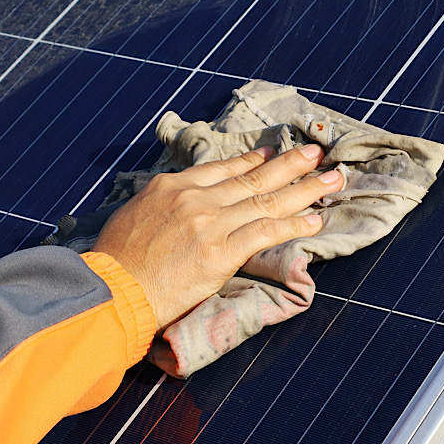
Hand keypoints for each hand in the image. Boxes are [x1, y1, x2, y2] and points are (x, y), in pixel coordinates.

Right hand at [92, 144, 342, 330]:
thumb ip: (161, 205)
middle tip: (317, 152)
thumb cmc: (115, 262)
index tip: (272, 154)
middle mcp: (195, 198)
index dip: (252, 161)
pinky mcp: (221, 251)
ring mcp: (210, 223)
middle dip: (291, 164)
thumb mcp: (133, 216)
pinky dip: (294, 225)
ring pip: (267, 200)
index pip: (222, 168)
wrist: (110, 292)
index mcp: (171, 187)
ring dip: (306, 188)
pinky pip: (267, 232)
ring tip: (332, 179)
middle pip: (253, 177)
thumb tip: (175, 206)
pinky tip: (315, 220)